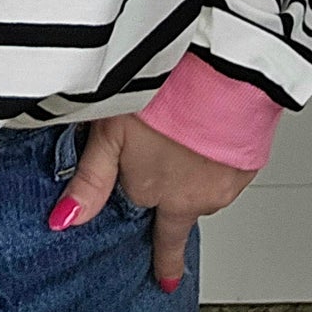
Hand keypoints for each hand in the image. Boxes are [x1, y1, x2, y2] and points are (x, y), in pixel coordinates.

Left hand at [48, 112, 259, 290]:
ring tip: (180, 131)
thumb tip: (64, 221)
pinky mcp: (247, 167)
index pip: (138, 210)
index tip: (151, 238)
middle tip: (164, 162)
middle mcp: (191, 199)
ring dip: (190, 170)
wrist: (222, 73)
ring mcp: (222, 186)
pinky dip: (216, 157)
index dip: (132, 189)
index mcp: (153, 192)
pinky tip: (207, 130)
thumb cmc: (163, 92)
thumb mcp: (109, 131)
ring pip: (198, 188)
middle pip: (171, 202)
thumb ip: (90, 180)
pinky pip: (226, 172)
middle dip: (165, 187)